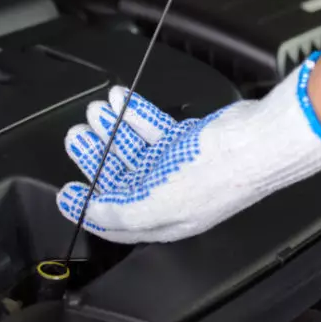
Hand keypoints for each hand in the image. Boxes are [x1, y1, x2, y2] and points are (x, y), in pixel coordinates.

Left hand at [57, 53, 320, 242]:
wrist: (255, 142)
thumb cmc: (217, 175)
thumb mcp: (156, 203)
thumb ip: (117, 212)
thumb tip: (88, 212)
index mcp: (163, 220)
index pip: (115, 221)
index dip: (87, 208)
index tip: (65, 192)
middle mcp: (171, 196)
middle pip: (123, 177)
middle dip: (96, 156)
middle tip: (76, 138)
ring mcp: (182, 166)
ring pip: (137, 148)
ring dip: (113, 129)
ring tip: (95, 112)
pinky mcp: (193, 140)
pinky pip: (157, 127)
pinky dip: (137, 115)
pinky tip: (122, 100)